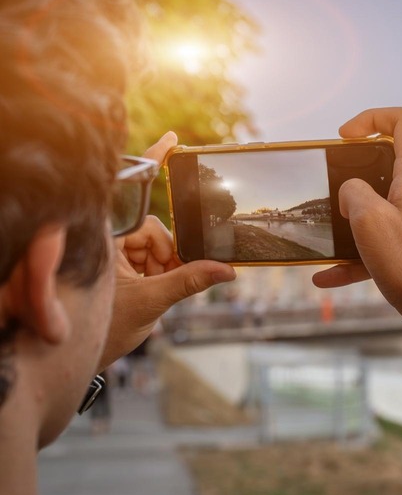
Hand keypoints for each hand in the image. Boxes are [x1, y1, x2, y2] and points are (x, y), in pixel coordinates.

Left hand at [100, 132, 235, 368]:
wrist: (80, 354)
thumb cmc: (102, 327)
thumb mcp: (151, 302)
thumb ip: (189, 281)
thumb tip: (227, 270)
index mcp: (105, 236)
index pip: (132, 192)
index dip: (153, 163)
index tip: (174, 140)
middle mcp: (108, 239)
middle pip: (154, 229)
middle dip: (166, 254)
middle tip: (161, 280)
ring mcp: (114, 252)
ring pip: (157, 246)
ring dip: (163, 269)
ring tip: (150, 293)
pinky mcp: (121, 265)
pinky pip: (152, 259)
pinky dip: (159, 275)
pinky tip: (150, 292)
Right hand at [312, 108, 401, 325]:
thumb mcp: (368, 220)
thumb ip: (353, 191)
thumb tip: (351, 191)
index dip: (371, 118)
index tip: (343, 137)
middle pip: (391, 161)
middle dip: (355, 173)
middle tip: (332, 187)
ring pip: (385, 204)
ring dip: (355, 218)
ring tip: (328, 238)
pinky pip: (388, 237)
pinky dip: (360, 252)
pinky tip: (329, 276)